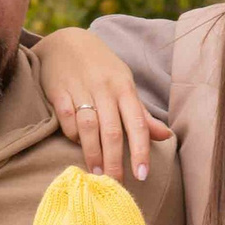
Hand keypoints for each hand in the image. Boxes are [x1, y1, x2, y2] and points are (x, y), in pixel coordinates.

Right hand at [35, 26, 171, 180]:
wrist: (66, 41)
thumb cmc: (101, 68)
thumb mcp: (124, 85)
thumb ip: (141, 114)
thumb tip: (166, 136)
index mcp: (125, 87)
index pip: (138, 123)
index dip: (141, 151)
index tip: (142, 175)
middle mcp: (104, 88)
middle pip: (112, 131)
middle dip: (115, 161)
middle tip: (115, 184)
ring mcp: (81, 88)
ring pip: (89, 127)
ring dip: (93, 154)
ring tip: (96, 174)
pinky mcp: (58, 90)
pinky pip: (67, 118)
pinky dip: (72, 134)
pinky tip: (77, 144)